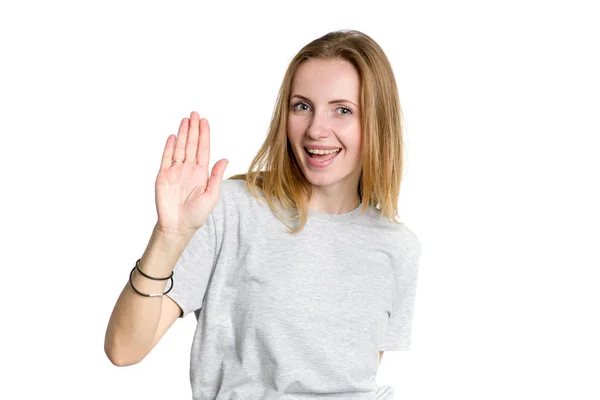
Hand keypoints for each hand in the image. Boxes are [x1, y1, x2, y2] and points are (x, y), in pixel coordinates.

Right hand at [154, 111, 227, 235]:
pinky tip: (172, 136)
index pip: (203, 149)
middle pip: (191, 144)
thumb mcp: (211, 195)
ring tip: (185, 120)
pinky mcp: (163, 176)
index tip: (205, 121)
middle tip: (195, 113)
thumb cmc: (197, 214)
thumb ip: (216, 176)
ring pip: (179, 148)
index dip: (204, 135)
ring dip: (182, 134)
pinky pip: (165, 159)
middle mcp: (188, 169)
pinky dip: (168, 147)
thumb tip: (224, 159)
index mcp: (201, 173)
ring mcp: (175, 172)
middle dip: (193, 129)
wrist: (178, 226)